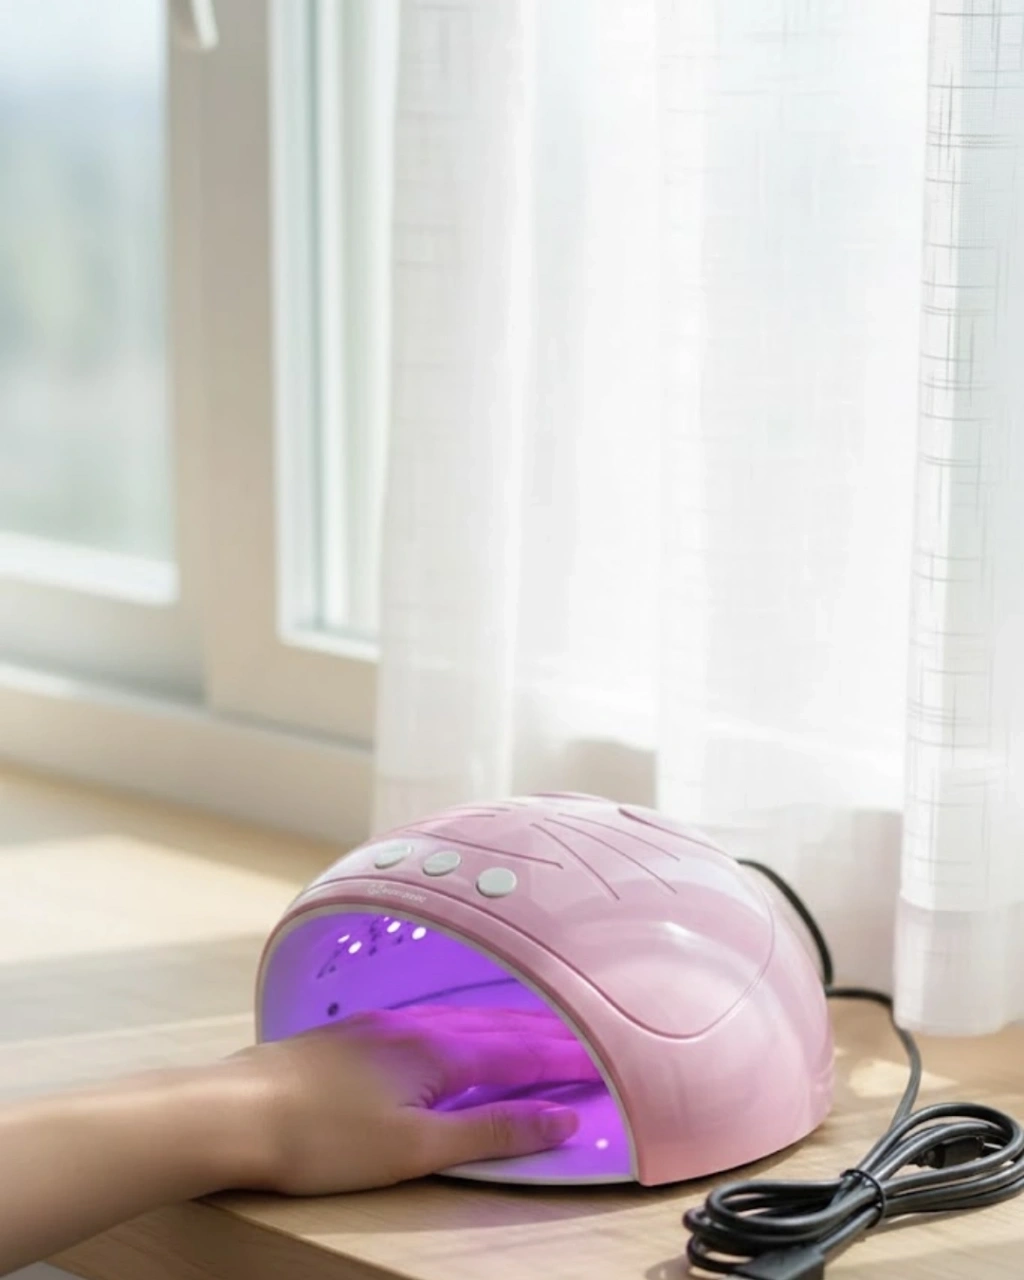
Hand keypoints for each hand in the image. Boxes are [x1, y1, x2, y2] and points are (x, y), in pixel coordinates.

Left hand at [230, 1006, 599, 1194]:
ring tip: (534, 1030)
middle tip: (585, 1039)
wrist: (236, 1113)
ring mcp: (383, 1026)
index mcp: (439, 1052)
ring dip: (506, 1027)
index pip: (520, 1052)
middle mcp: (417, 1027)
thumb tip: (559, 1120)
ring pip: (462, 1020)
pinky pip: (431, 1021)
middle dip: (544, 1034)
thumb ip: (490, 1132)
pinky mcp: (355, 1034)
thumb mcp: (416, 1148)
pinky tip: (454, 1033)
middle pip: (496, 1027)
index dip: (565, 1058)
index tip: (603, 1058)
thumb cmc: (323, 1139)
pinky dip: (465, 1027)